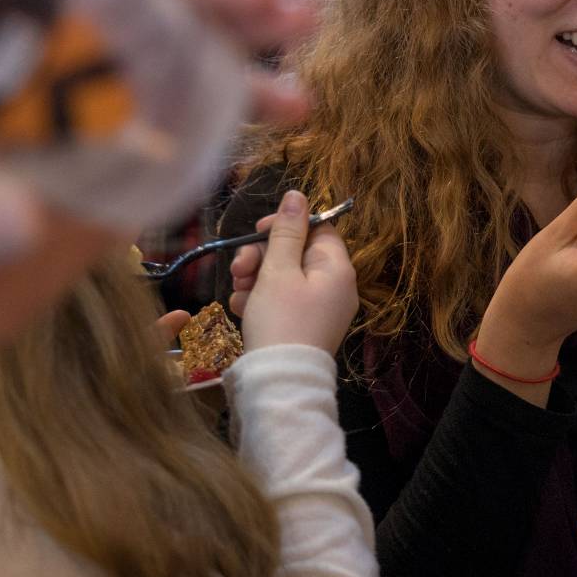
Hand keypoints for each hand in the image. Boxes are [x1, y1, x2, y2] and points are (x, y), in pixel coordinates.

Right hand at [228, 190, 357, 353]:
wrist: (280, 382)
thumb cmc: (281, 320)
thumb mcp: (279, 270)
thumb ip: (286, 231)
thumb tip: (298, 195)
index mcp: (337, 268)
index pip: (317, 229)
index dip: (285, 225)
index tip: (256, 231)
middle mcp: (336, 287)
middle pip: (296, 254)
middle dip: (262, 257)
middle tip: (238, 269)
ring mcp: (321, 309)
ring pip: (284, 278)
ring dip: (256, 279)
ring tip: (238, 294)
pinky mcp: (305, 327)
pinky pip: (283, 302)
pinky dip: (261, 301)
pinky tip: (242, 310)